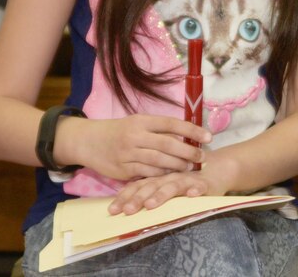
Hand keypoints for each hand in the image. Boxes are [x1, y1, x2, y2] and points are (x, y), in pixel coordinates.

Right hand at [70, 114, 211, 181]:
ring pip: (159, 161)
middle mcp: (135, 135)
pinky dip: (161, 175)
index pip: (172, 123)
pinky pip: (147, 173)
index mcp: (142, 121)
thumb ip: (159, 129)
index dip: (192, 131)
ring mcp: (128, 153)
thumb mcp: (138, 123)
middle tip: (202, 158)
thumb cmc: (120, 131)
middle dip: (188, 152)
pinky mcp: (123, 169)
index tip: (209, 137)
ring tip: (190, 168)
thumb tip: (188, 136)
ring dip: (178, 165)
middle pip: (168, 144)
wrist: (88, 141)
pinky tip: (172, 176)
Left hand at [107, 160, 228, 214]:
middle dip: (138, 199)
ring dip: (162, 195)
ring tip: (151, 205)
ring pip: (173, 186)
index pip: (138, 186)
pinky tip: (191, 195)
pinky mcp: (205, 184)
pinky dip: (196, 191)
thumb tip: (124, 208)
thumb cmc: (188, 180)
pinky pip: (200, 187)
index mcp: (158, 178)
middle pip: (152, 186)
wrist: (218, 167)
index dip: (125, 197)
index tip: (112, 210)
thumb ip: (150, 192)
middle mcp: (170, 177)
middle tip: (127, 211)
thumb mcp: (167, 185)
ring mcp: (188, 180)